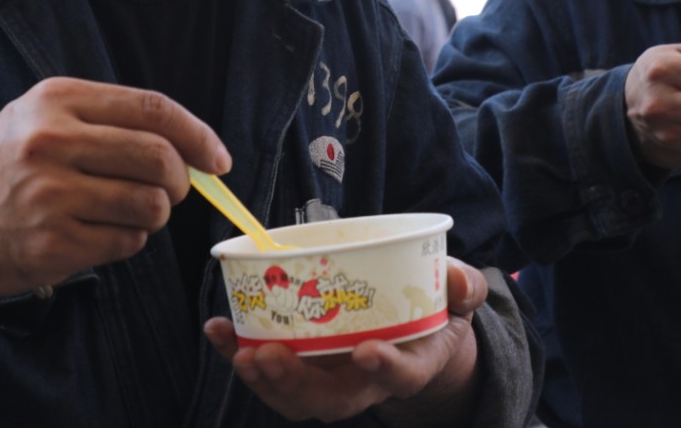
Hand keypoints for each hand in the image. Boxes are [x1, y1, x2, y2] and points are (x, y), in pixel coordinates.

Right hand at [0, 76, 230, 300]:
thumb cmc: (0, 170)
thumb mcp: (39, 118)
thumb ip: (107, 121)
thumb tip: (194, 146)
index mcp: (55, 100)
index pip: (152, 109)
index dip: (198, 134)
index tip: (219, 158)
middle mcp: (51, 142)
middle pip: (160, 158)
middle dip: (181, 180)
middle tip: (172, 191)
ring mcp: (49, 195)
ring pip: (150, 205)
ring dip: (153, 214)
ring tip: (121, 211)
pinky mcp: (51, 243)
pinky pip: (127, 243)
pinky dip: (127, 241)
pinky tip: (95, 233)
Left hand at [204, 258, 485, 423]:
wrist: (418, 330)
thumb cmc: (437, 308)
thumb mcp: (459, 295)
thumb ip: (464, 286)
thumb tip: (460, 280)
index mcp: (411, 363)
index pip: (401, 377)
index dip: (385, 370)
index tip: (367, 352)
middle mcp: (366, 381)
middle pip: (332, 400)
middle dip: (298, 384)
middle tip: (269, 357)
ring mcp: (331, 376)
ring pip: (296, 396)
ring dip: (264, 379)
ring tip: (239, 352)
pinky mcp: (304, 363)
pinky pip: (269, 368)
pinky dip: (237, 351)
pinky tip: (216, 329)